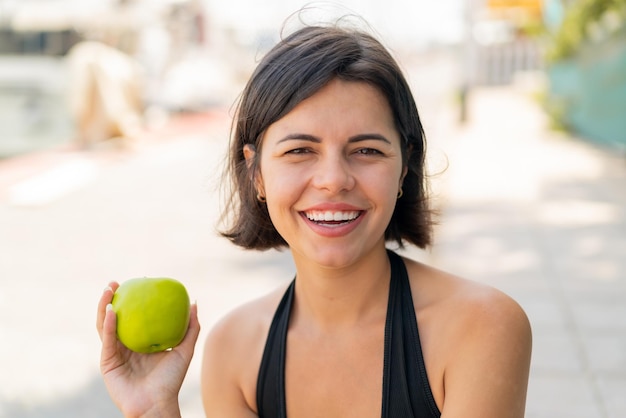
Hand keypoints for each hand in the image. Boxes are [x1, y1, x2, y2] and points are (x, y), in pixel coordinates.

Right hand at [96, 282, 200, 417]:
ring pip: (104, 326)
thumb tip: (194, 302)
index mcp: (139, 342)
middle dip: (111, 299)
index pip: (132, 317)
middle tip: (115, 282)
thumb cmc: (171, 381)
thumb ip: (190, 328)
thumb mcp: (184, 350)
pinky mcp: (107, 363)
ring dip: (104, 307)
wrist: (157, 404)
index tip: (135, 282)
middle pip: (113, 318)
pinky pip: (107, 340)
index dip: (130, 300)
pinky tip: (111, 311)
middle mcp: (124, 346)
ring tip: (109, 290)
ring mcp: (114, 354)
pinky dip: (108, 325)